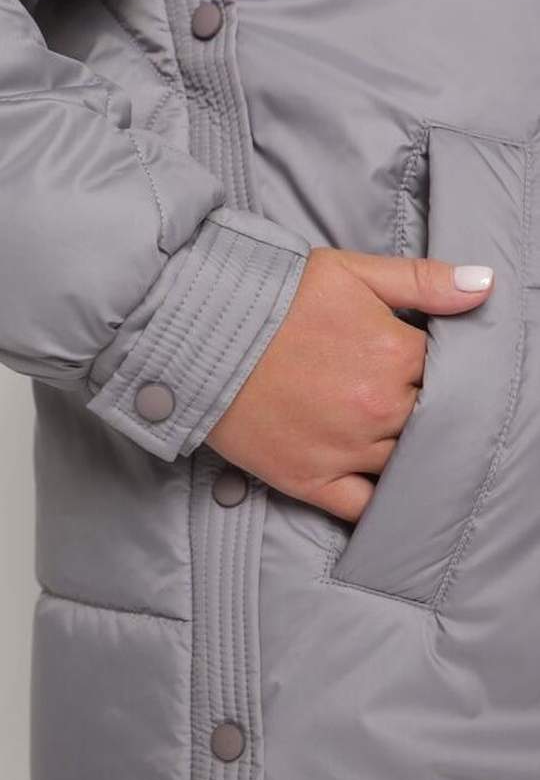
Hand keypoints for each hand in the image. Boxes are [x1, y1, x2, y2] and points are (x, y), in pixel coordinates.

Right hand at [205, 248, 492, 520]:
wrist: (197, 330)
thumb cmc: (273, 295)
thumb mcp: (351, 271)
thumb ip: (423, 280)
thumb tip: (485, 286)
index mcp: (394, 353)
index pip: (448, 374)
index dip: (434, 371)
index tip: (416, 367)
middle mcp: (377, 408)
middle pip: (430, 422)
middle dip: (419, 410)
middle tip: (397, 398)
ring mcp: (344, 449)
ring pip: (403, 464)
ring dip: (404, 452)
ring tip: (383, 433)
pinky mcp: (309, 480)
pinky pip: (363, 508)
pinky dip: (378, 504)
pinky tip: (383, 489)